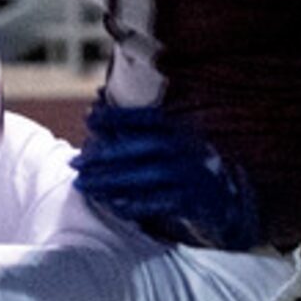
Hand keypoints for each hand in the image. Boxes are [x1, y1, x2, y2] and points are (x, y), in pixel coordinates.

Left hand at [72, 102, 266, 251]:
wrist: (226, 201)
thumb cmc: (186, 165)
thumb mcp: (169, 138)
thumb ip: (135, 123)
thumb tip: (98, 95)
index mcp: (182, 129)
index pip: (147, 118)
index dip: (117, 116)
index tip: (88, 116)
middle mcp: (187, 149)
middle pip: (140, 149)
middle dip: (104, 155)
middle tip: (74, 162)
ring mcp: (190, 176)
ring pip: (143, 178)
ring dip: (110, 182)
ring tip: (82, 184)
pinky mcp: (192, 202)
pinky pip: (157, 204)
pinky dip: (134, 205)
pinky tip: (111, 204)